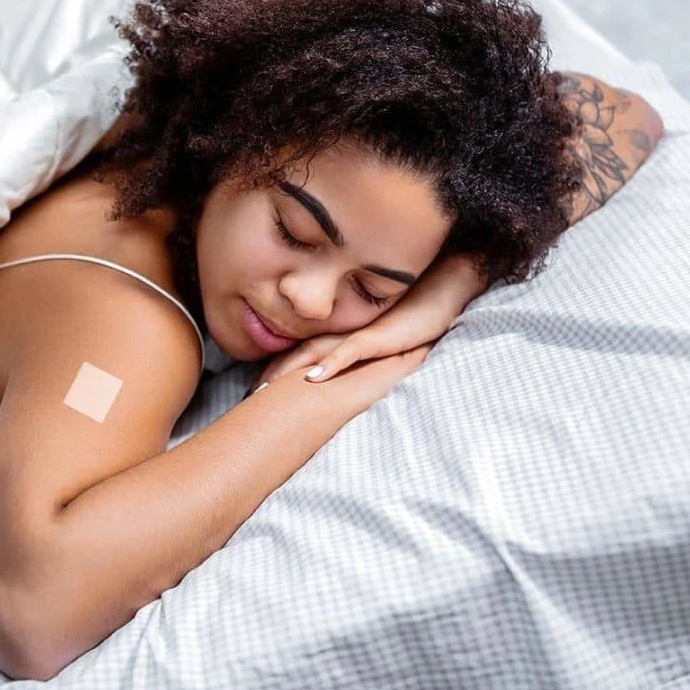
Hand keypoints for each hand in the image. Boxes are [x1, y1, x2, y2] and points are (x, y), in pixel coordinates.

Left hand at [244, 251, 487, 395]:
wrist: (440, 293)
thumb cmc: (410, 319)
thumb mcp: (377, 342)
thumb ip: (354, 356)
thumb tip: (329, 380)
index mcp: (337, 334)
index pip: (297, 353)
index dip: (274, 370)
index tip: (252, 390)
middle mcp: (341, 333)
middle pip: (297, 354)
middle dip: (272, 375)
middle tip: (248, 396)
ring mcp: (357, 335)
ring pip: (315, 353)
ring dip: (290, 371)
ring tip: (267, 389)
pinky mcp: (378, 337)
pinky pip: (350, 352)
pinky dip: (331, 365)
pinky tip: (313, 378)